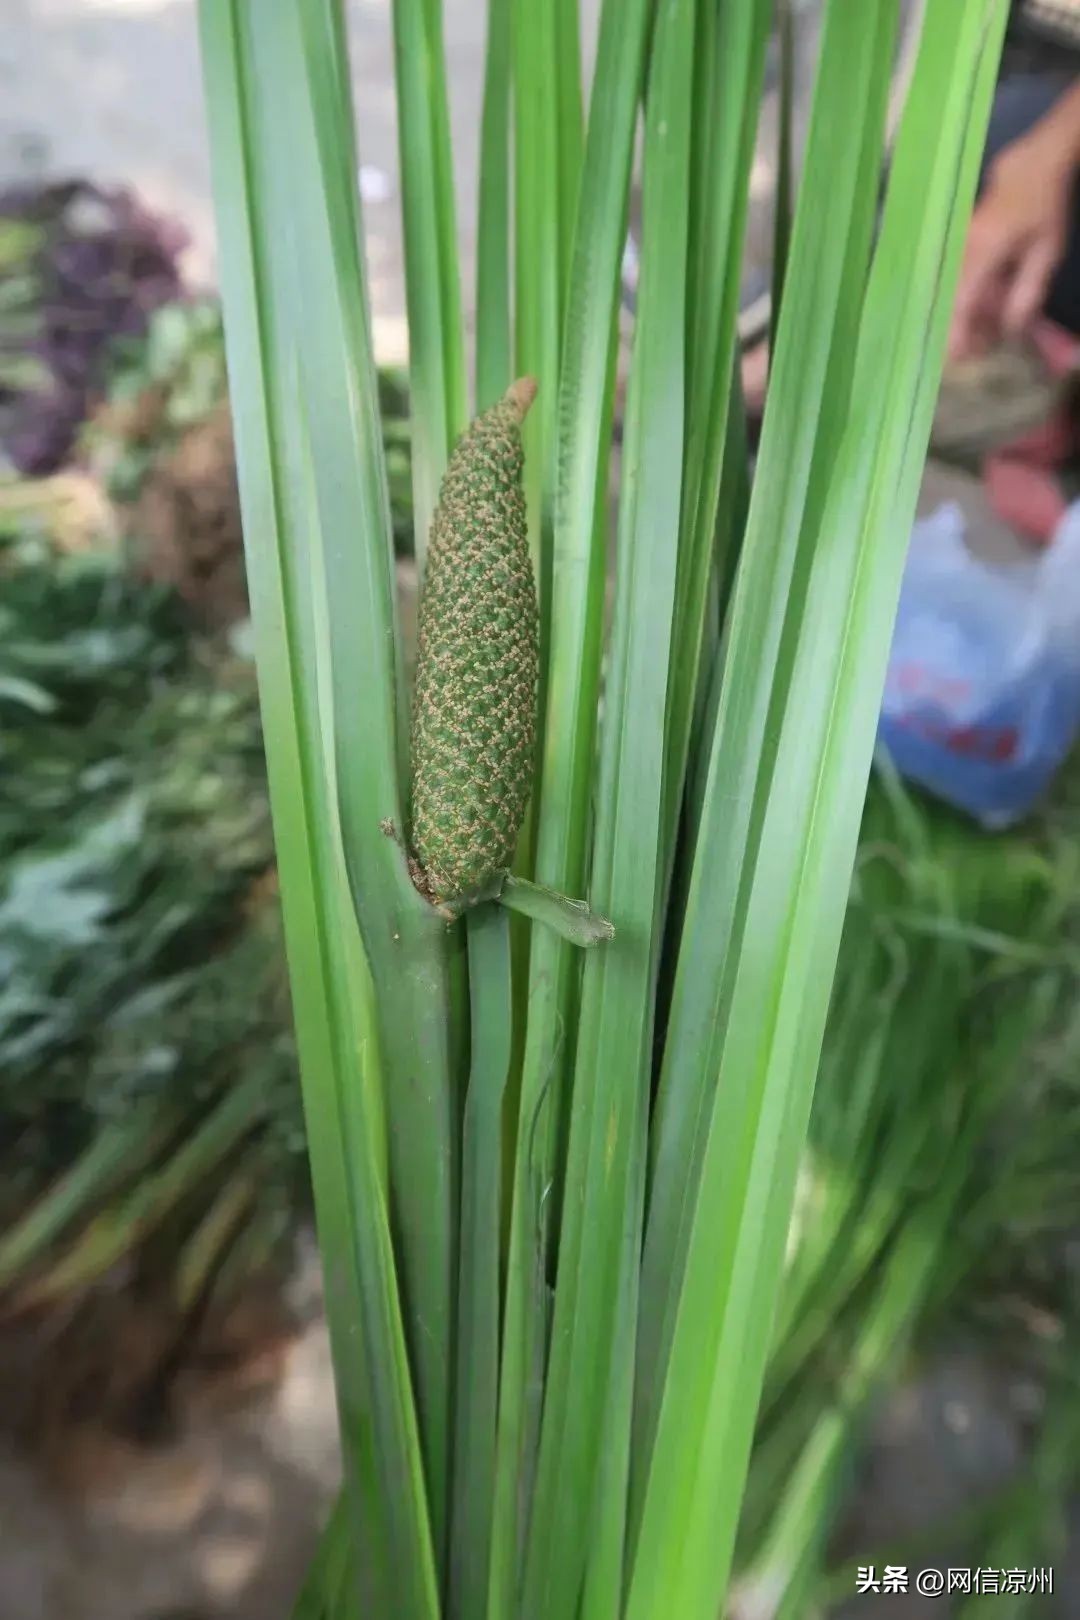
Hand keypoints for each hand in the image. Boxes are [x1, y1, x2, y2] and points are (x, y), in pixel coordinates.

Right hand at [949, 126, 1073, 360]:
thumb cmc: (1045, 206)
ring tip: (980, 334)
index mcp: (983, 251)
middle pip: (950, 301)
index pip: (961, 303)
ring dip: (964, 314)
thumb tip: (1010, 329)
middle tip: (973, 353)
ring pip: (952, 290)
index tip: (957, 360)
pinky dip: (966, 297)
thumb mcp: (1047, 252)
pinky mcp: (958, 242)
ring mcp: (957, 244)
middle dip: (959, 330)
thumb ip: (1027, 292)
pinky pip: (956, 277)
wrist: (1032, 164)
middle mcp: (961, 248)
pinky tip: (982, 309)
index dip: (957, 334)